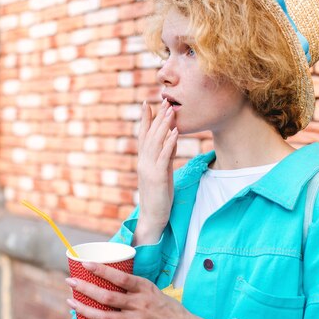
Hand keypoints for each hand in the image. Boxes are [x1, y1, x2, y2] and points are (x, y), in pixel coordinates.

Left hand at [66, 263, 230, 318]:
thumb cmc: (166, 306)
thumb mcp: (153, 289)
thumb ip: (134, 284)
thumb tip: (112, 274)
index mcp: (144, 288)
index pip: (120, 277)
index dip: (102, 270)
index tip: (86, 263)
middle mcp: (139, 304)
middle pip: (108, 296)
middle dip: (86, 289)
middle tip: (71, 282)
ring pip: (105, 317)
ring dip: (85, 310)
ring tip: (71, 302)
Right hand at [135, 98, 177, 243]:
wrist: (152, 217)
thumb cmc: (158, 196)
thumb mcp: (163, 172)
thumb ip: (166, 156)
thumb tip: (172, 139)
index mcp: (144, 161)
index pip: (143, 135)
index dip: (145, 119)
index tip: (147, 103)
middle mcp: (143, 162)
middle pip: (150, 135)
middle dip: (157, 117)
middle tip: (164, 101)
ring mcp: (149, 169)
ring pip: (156, 142)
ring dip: (163, 126)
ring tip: (170, 111)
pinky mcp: (157, 178)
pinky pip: (164, 157)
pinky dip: (170, 144)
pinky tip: (175, 133)